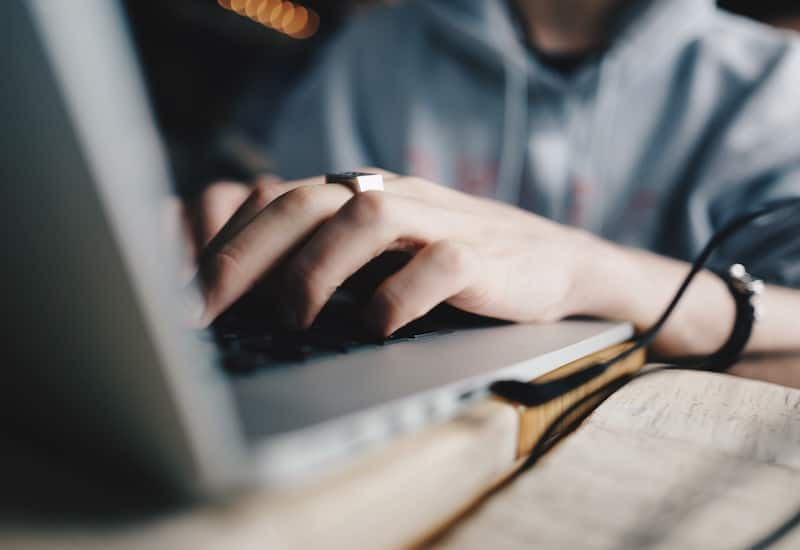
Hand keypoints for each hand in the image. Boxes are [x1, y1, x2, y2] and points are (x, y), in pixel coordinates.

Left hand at [196, 170, 596, 335]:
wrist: (551, 262)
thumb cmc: (452, 265)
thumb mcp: (382, 257)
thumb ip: (328, 262)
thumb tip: (247, 305)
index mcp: (360, 195)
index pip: (277, 202)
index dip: (225, 244)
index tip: (186, 297)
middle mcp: (392, 197)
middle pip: (307, 203)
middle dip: (247, 256)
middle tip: (207, 310)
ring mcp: (439, 220)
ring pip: (367, 219)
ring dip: (317, 269)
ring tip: (292, 319)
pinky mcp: (482, 255)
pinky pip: (438, 263)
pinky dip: (399, 295)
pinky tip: (377, 327)